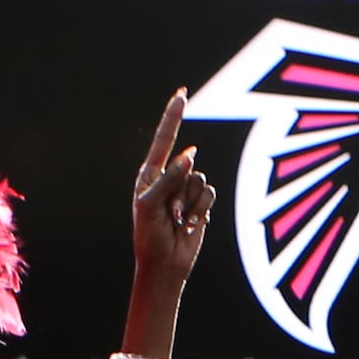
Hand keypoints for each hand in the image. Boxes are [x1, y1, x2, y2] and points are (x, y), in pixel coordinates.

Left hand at [123, 90, 216, 358]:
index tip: (182, 94)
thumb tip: (190, 155)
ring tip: (177, 220)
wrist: (166, 264)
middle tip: (169, 215)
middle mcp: (169, 178)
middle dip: (180, 190)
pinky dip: (199, 210)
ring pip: (200, 179)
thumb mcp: (149, 203)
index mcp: (150, 174)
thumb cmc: (149, 234)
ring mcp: (186, 190)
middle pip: (186, 164)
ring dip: (189, 203)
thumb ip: (168, 177)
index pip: (164, 140)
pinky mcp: (201, 203)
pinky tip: (188, 223)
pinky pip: (209, 193)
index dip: (173, 116)